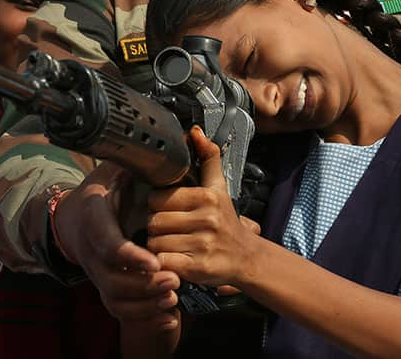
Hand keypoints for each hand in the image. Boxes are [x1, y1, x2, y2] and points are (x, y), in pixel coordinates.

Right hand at [53, 161, 180, 324]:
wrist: (72, 216)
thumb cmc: (102, 189)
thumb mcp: (114, 168)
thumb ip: (138, 160)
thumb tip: (170, 143)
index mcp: (93, 215)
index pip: (107, 242)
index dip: (129, 255)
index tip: (154, 260)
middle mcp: (90, 247)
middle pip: (111, 277)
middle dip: (143, 283)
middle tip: (173, 279)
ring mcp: (95, 269)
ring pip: (114, 296)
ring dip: (144, 300)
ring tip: (173, 293)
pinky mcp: (102, 283)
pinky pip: (117, 307)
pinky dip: (141, 313)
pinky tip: (166, 309)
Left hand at [147, 127, 259, 287]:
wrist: (247, 257)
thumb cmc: (226, 221)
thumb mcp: (219, 187)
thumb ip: (207, 158)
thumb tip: (195, 131)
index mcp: (207, 197)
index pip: (158, 198)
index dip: (159, 206)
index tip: (169, 211)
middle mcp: (206, 219)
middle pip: (154, 221)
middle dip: (156, 227)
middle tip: (169, 230)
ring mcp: (202, 244)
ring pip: (155, 242)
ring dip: (158, 246)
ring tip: (172, 244)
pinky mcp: (197, 268)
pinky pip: (163, 261)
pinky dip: (163, 263)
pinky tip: (173, 259)